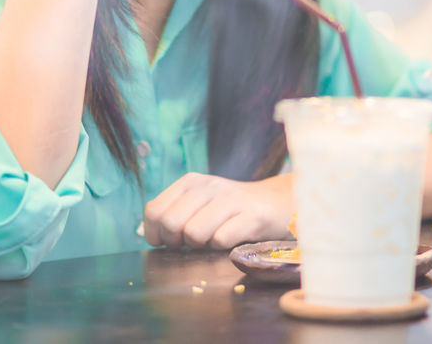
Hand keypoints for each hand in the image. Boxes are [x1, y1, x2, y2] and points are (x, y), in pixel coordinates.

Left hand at [142, 172, 294, 249]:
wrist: (280, 203)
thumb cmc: (234, 210)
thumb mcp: (201, 203)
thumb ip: (176, 214)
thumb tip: (152, 236)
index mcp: (190, 182)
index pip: (154, 210)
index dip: (155, 234)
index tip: (169, 242)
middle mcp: (208, 186)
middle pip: (171, 223)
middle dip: (177, 242)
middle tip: (193, 243)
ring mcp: (230, 199)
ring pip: (194, 233)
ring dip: (202, 245)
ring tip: (214, 239)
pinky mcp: (252, 216)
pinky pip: (221, 240)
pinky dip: (223, 248)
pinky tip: (233, 239)